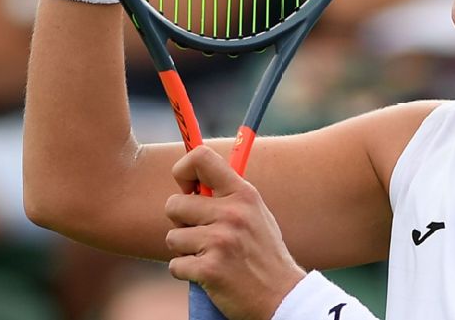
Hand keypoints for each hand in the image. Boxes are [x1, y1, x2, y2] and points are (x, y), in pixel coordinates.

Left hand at [165, 146, 305, 319]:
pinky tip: (209, 274)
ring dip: (185, 251)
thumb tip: (192, 181)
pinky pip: (175, 265)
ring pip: (172, 237)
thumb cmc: (264, 254)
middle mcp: (232, 213)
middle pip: (174, 204)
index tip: (187, 189)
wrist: (281, 296)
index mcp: (243, 194)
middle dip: (181, 222)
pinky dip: (186, 273)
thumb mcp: (255, 214)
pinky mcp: (209, 269)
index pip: (201, 158)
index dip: (182, 170)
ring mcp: (220, 241)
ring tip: (210, 256)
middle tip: (201, 234)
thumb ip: (228, 196)